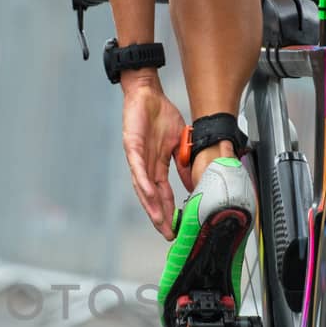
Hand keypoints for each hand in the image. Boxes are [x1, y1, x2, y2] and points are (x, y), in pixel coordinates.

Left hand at [121, 79, 193, 239]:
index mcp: (158, 165)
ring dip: (151, 204)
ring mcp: (138, 157)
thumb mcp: (178, 143)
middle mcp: (146, 165)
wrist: (147, 93)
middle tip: (167, 233)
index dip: (170, 210)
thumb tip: (194, 182)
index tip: (177, 226)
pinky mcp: (132, 146)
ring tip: (159, 220)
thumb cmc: (161, 115)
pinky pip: (138, 168)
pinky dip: (143, 182)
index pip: (164, 193)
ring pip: (143, 187)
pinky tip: (149, 194)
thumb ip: (184, 163)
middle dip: (160, 215)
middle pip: (152, 196)